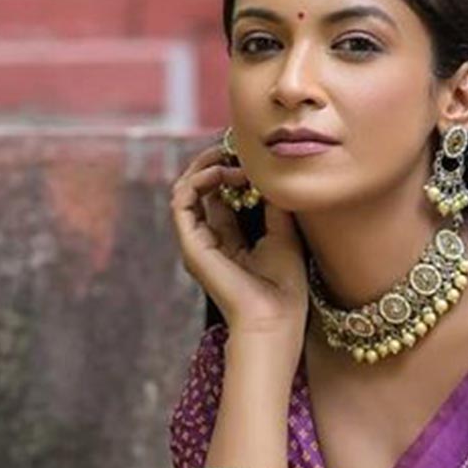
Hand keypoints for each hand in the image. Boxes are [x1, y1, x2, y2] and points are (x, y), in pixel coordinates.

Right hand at [169, 141, 308, 350]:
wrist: (275, 319)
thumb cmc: (285, 287)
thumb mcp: (285, 233)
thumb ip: (274, 202)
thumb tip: (270, 171)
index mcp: (231, 240)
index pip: (222, 194)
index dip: (233, 168)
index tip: (253, 157)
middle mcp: (210, 240)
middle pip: (202, 188)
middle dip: (217, 162)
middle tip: (237, 148)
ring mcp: (198, 243)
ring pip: (187, 190)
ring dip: (206, 166)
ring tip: (231, 159)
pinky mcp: (191, 246)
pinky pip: (182, 202)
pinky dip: (198, 180)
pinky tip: (222, 173)